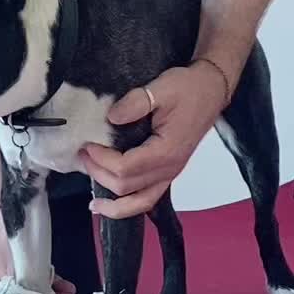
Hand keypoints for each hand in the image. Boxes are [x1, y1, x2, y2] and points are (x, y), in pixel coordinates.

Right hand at [0, 209, 75, 293]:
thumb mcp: (13, 268)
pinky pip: (37, 274)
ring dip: (51, 293)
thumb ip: (23, 290)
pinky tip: (66, 286)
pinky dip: (51, 280)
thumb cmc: (5, 234)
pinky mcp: (22, 259)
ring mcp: (10, 268)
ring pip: (31, 287)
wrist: (11, 205)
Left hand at [84, 63, 228, 217]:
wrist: (210, 91)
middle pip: (127, 187)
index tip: (87, 145)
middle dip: (100, 175)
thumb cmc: (188, 89)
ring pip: (139, 203)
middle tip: (83, 157)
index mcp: (166, 151)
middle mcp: (169, 169)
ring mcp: (170, 174)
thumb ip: (136, 102)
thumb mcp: (161, 88)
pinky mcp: (168, 173)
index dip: (101, 160)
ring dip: (114, 206)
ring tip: (94, 204)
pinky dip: (129, 206)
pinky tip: (113, 203)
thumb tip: (111, 117)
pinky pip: (147, 199)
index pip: (126, 167)